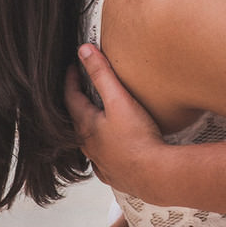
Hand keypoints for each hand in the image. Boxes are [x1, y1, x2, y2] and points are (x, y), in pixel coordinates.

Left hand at [64, 44, 165, 198]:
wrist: (155, 174)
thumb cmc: (137, 139)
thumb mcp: (118, 99)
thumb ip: (101, 74)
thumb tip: (84, 52)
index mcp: (86, 125)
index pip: (71, 97)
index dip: (71, 79)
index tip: (73, 68)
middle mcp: (89, 145)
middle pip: (78, 118)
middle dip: (79, 101)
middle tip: (84, 87)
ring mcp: (100, 161)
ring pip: (89, 140)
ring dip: (91, 125)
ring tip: (99, 115)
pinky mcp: (114, 173)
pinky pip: (103, 159)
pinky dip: (104, 148)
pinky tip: (112, 148)